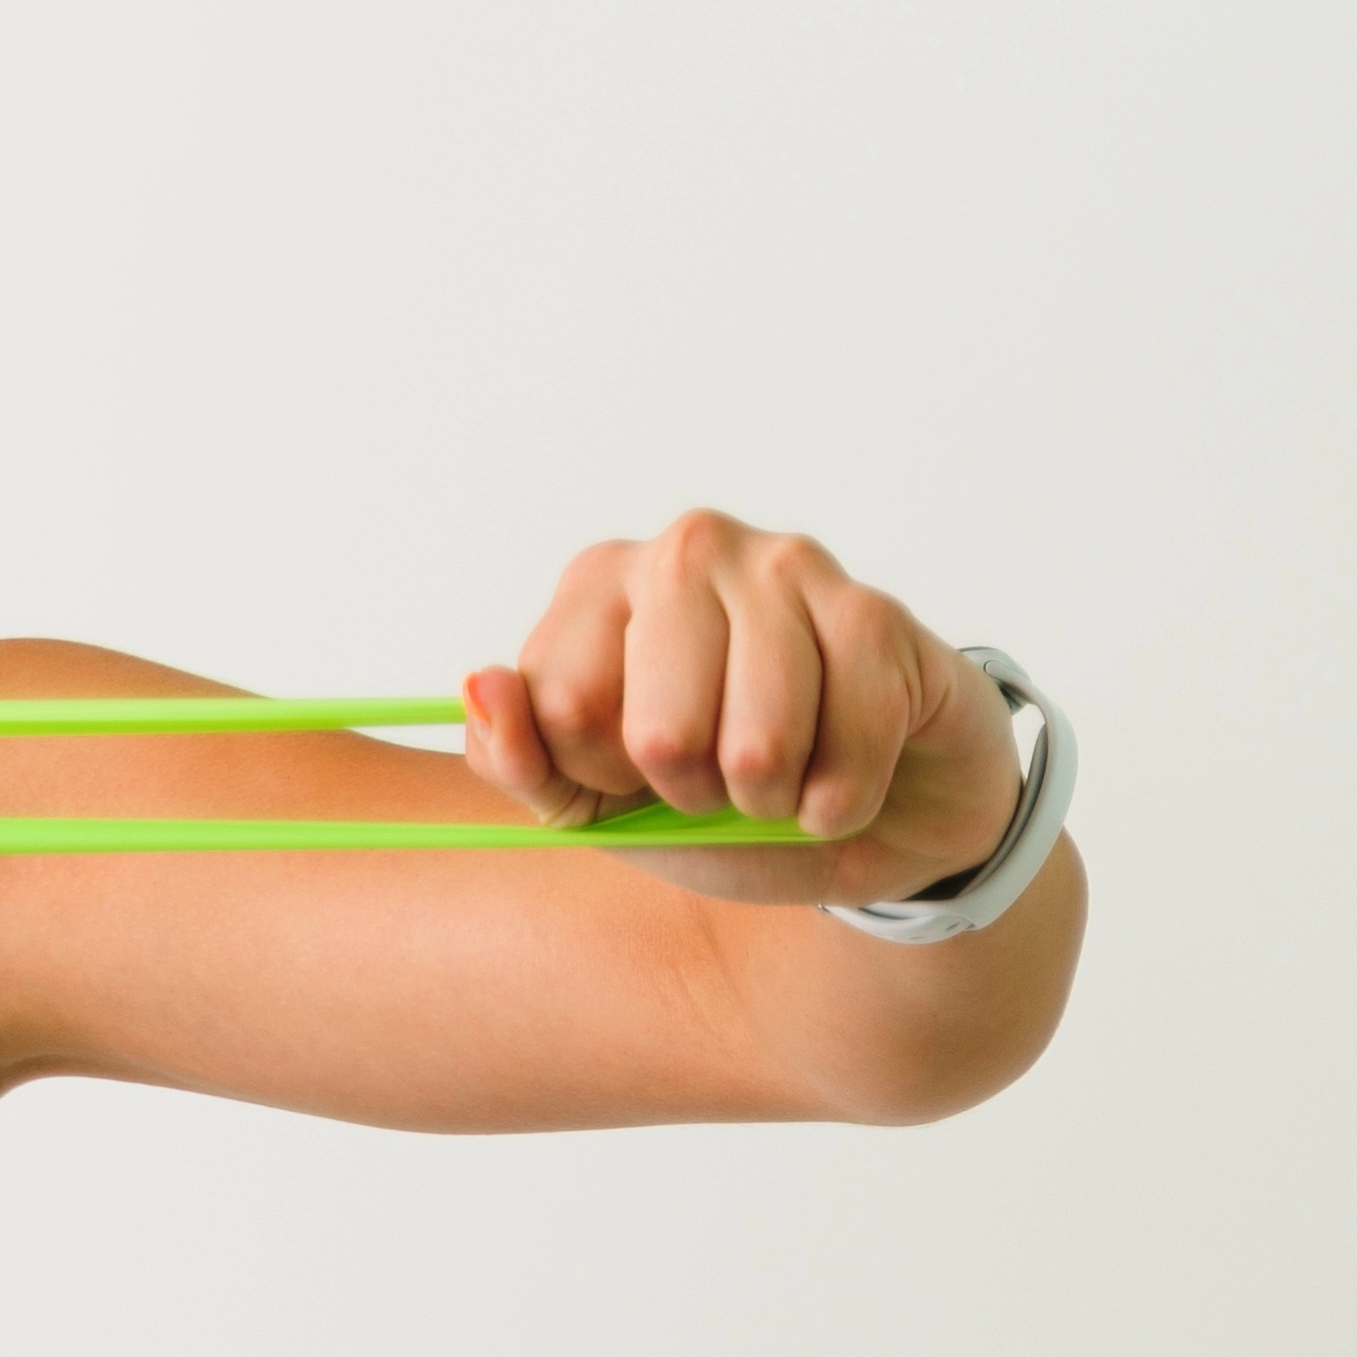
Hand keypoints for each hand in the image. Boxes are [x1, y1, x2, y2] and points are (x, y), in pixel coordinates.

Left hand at [458, 510, 1020, 914]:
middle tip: (721, 775)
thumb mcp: (593, 799)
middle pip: (658, 735)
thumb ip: (517, 758)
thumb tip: (483, 685)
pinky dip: (843, 800)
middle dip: (694, 794)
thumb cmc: (722, 794)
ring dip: (773, 801)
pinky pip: (845, 753)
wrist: (869, 808)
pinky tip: (846, 772)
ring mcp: (785, 566)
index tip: (637, 767)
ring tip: (785, 774)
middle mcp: (685, 549)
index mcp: (597, 584)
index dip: (603, 776)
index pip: (559, 712)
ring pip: (756, 749)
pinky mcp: (873, 611)